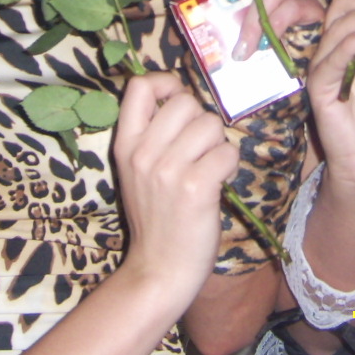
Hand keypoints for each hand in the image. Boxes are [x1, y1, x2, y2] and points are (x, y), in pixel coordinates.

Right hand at [113, 73, 239, 301]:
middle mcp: (143, 153)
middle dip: (201, 120)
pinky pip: (227, 152)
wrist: (158, 270)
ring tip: (209, 168)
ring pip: (211, 124)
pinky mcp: (196, 187)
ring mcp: (168, 170)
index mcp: (125, 145)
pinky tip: (219, 182)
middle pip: (185, 101)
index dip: (166, 83)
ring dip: (218, 144)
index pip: (139, 86)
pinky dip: (230, 165)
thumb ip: (151, 135)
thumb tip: (180, 97)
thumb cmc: (155, 218)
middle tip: (199, 150)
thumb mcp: (137, 172)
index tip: (177, 103)